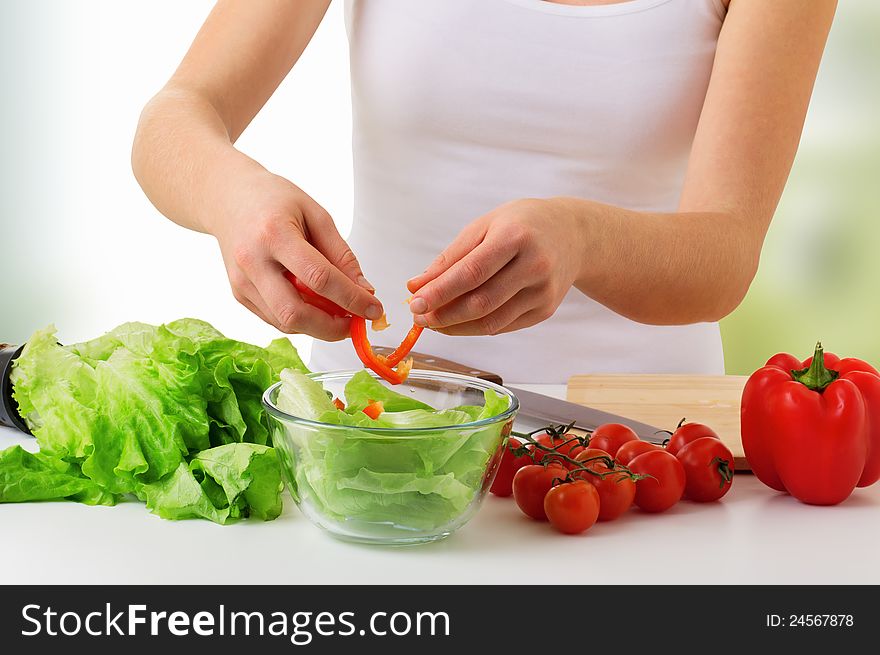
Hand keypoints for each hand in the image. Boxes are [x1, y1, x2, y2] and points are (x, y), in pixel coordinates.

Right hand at [211, 169, 382, 339]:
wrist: (228, 198)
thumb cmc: (274, 200)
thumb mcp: (316, 214)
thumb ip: (341, 255)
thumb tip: (364, 290)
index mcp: (274, 234)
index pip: (319, 278)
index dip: (351, 299)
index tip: (374, 309)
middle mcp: (252, 262)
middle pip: (294, 313)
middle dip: (332, 328)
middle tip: (355, 323)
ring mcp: (241, 282)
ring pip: (285, 322)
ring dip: (319, 326)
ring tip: (339, 312)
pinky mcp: (239, 294)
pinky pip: (276, 319)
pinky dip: (302, 320)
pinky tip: (315, 306)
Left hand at [406, 198, 583, 335]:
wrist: (574, 234)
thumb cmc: (523, 225)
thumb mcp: (485, 226)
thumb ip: (451, 257)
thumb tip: (416, 285)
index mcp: (516, 237)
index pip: (471, 272)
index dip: (440, 292)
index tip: (414, 302)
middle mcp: (534, 265)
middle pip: (481, 302)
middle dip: (444, 314)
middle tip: (420, 317)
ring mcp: (543, 291)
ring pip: (491, 322)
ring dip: (456, 327)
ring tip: (434, 322)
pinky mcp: (545, 309)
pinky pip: (503, 325)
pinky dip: (475, 327)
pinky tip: (458, 322)